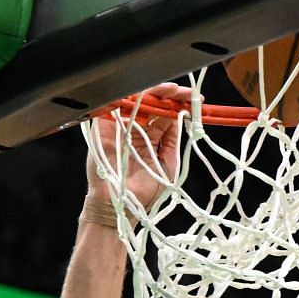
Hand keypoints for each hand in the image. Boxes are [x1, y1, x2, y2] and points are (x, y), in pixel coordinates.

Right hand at [85, 83, 190, 209]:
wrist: (120, 207)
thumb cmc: (143, 192)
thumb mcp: (167, 164)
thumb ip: (172, 141)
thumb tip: (181, 117)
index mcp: (150, 137)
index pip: (164, 114)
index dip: (179, 104)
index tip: (196, 99)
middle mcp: (135, 129)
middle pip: (151, 103)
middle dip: (168, 95)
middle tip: (183, 92)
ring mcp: (119, 127)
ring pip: (135, 101)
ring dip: (152, 93)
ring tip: (169, 90)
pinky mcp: (103, 128)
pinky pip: (113, 106)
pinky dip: (128, 97)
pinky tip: (144, 94)